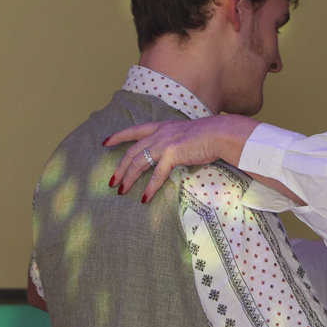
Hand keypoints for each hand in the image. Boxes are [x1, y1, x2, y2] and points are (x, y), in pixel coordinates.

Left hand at [103, 115, 259, 201]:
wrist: (221, 133)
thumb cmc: (209, 135)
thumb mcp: (186, 134)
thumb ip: (175, 141)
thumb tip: (173, 152)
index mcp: (162, 127)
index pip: (134, 130)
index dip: (118, 136)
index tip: (105, 143)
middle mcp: (159, 133)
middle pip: (132, 151)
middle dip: (119, 168)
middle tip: (112, 182)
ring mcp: (164, 143)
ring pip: (138, 163)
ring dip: (128, 179)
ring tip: (121, 191)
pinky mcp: (172, 154)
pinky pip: (156, 175)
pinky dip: (149, 188)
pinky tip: (145, 198)